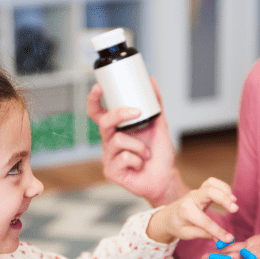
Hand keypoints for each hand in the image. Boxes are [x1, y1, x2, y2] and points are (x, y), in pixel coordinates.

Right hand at [87, 78, 186, 206]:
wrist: (165, 177)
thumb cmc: (159, 154)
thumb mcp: (159, 124)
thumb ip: (155, 104)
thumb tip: (151, 81)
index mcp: (116, 130)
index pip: (98, 113)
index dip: (94, 100)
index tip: (99, 87)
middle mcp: (108, 142)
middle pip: (104, 122)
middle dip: (120, 114)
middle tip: (137, 112)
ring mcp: (108, 158)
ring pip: (118, 140)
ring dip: (139, 146)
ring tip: (146, 154)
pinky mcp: (110, 171)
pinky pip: (123, 157)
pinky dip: (138, 160)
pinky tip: (140, 165)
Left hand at [146, 177, 237, 243]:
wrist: (169, 216)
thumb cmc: (178, 225)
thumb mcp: (188, 234)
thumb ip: (206, 234)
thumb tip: (224, 239)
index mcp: (185, 212)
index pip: (204, 220)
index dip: (217, 230)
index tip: (228, 238)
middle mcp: (190, 199)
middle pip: (208, 192)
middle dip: (223, 199)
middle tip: (235, 209)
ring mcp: (196, 192)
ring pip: (210, 184)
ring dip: (224, 190)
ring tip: (234, 201)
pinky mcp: (201, 189)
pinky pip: (212, 182)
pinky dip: (223, 186)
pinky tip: (230, 196)